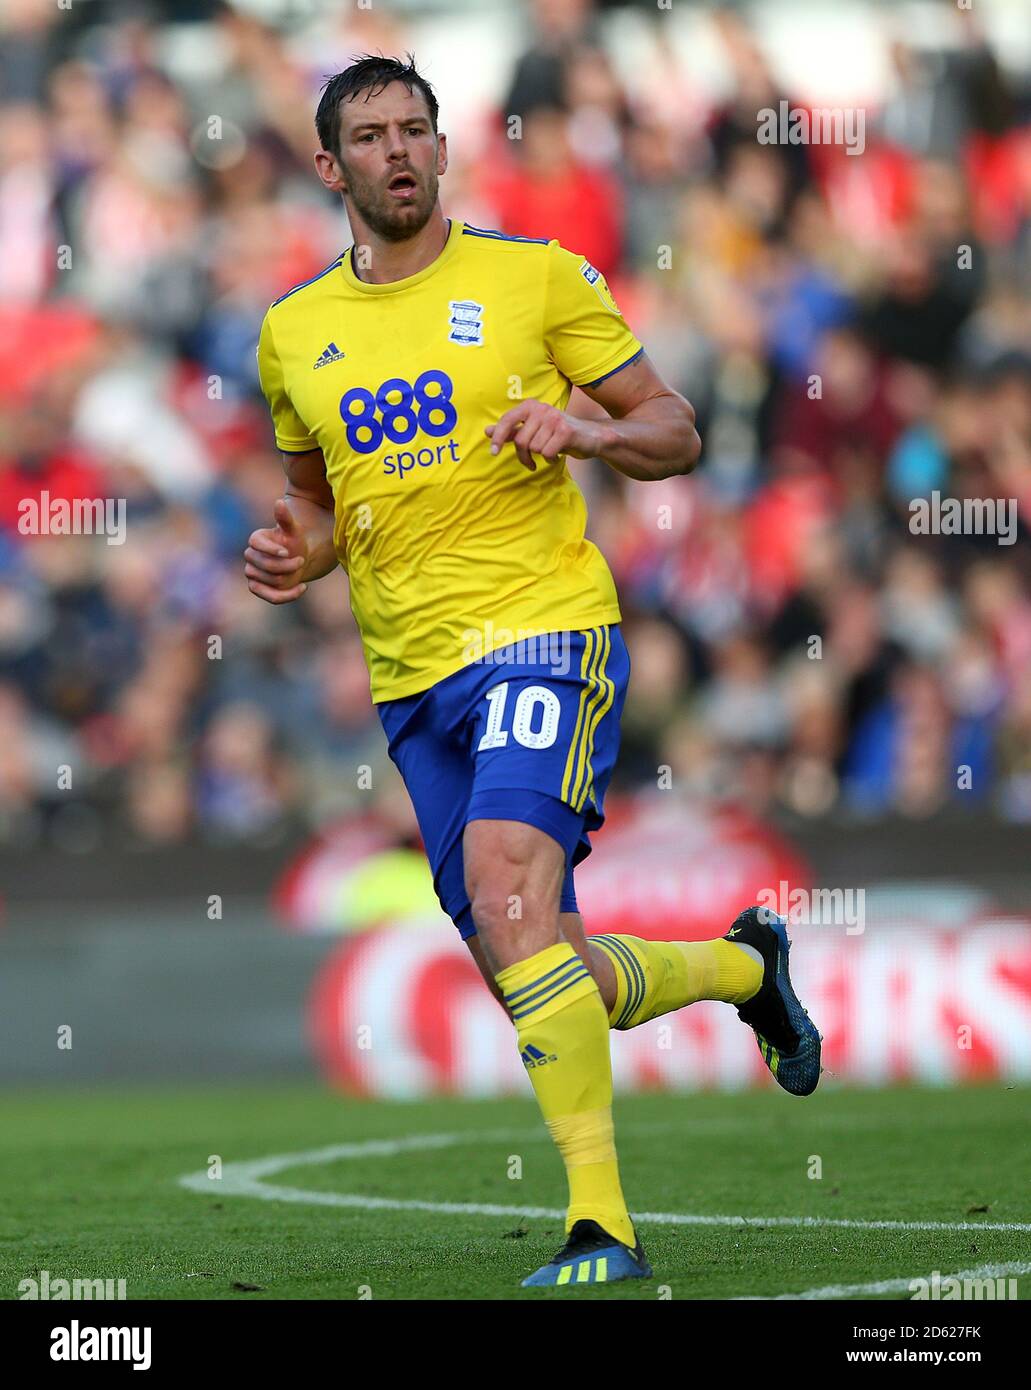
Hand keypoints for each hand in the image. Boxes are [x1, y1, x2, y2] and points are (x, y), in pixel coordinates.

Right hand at [244, 497, 309, 603]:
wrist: (298, 559)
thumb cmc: (295, 542)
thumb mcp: (293, 530)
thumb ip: (285, 518)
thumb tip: (279, 502)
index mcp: (255, 539)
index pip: (254, 543)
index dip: (270, 549)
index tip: (287, 552)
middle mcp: (250, 556)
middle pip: (264, 565)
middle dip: (285, 565)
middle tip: (301, 560)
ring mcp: (252, 573)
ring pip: (268, 580)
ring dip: (288, 578)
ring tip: (300, 570)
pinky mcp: (257, 588)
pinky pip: (269, 596)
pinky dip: (287, 595)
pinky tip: (303, 587)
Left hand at [485, 400, 607, 471]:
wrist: (588, 437)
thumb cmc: (556, 434)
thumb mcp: (533, 431)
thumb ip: (511, 431)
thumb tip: (487, 431)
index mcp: (530, 406)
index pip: (507, 420)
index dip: (497, 437)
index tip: (493, 453)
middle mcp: (541, 409)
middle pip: (520, 440)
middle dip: (523, 456)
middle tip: (530, 463)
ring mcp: (554, 418)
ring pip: (534, 448)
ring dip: (540, 457)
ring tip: (549, 452)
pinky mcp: (565, 431)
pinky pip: (546, 453)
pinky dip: (550, 459)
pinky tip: (557, 455)